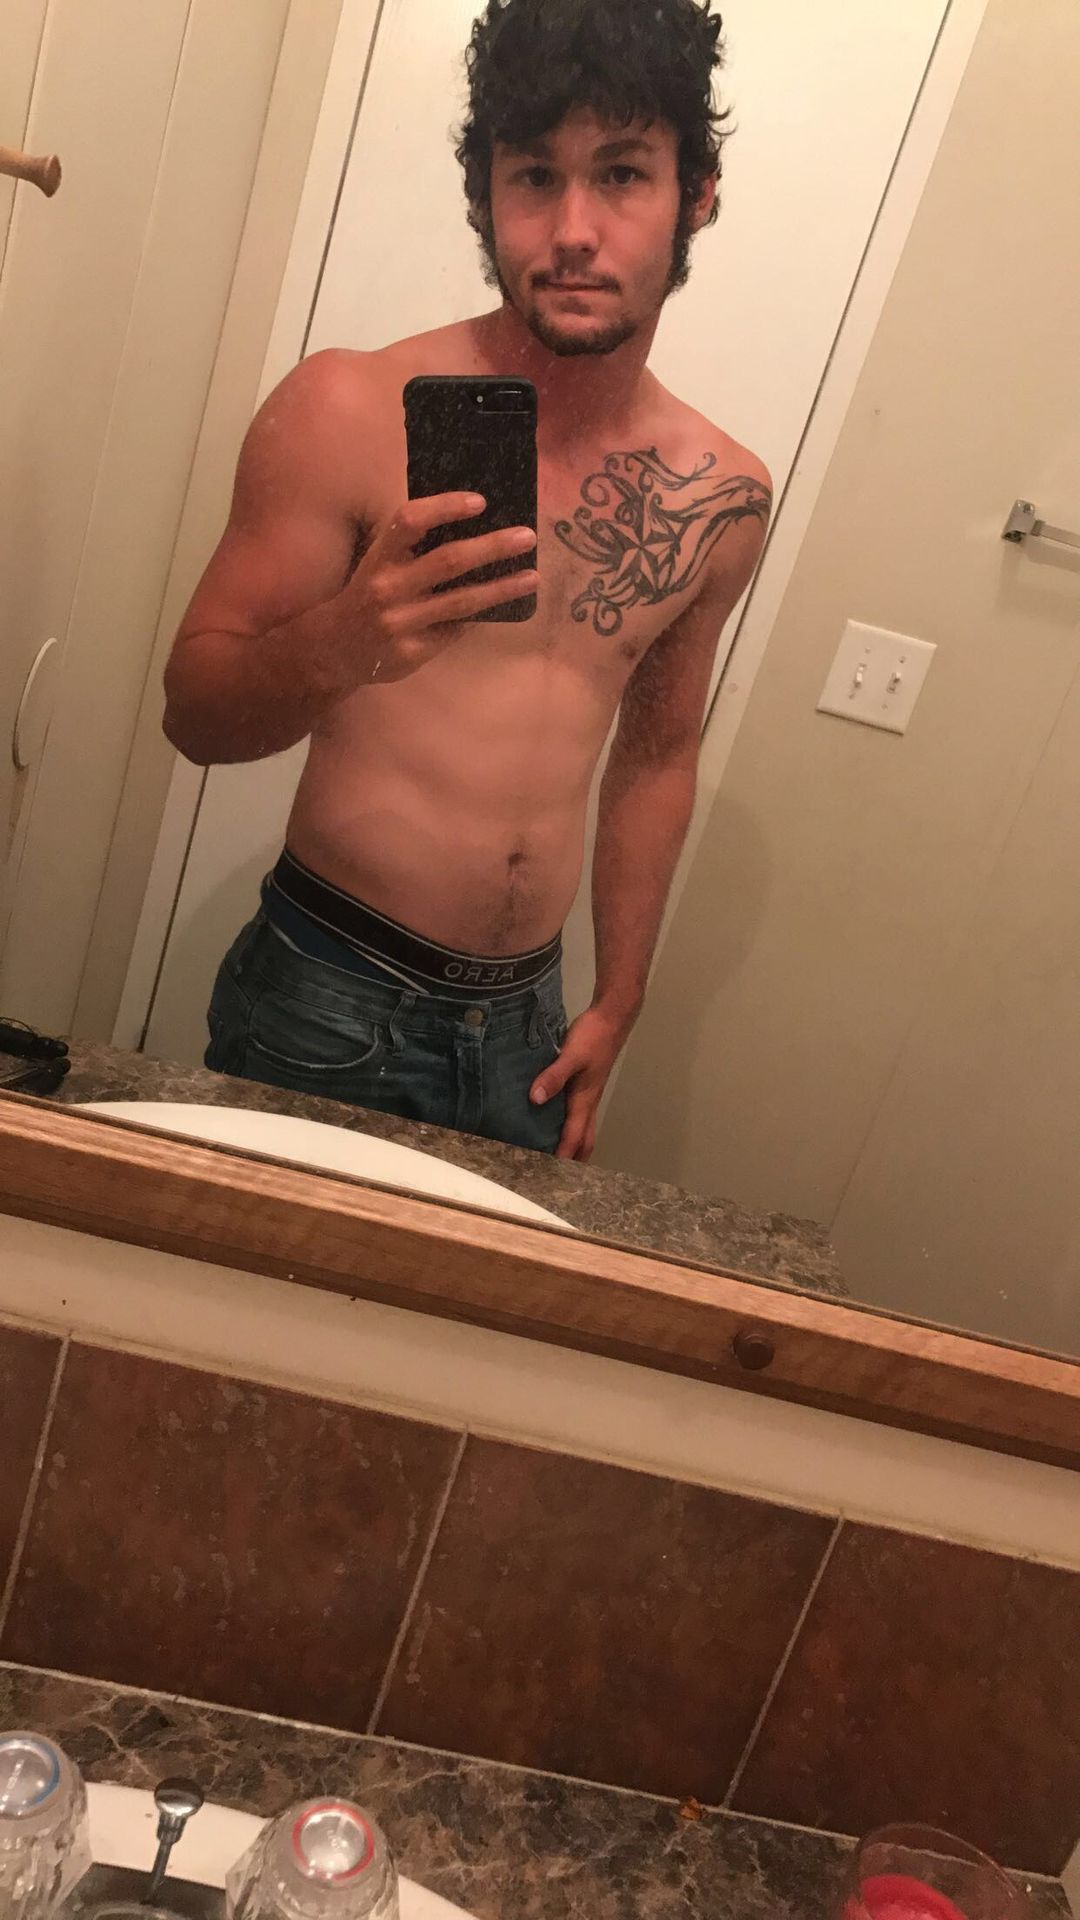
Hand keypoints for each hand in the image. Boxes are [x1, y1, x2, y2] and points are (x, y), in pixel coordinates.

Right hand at [345, 493, 537, 681]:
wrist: (332, 649)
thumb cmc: (366, 595)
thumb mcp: (378, 563)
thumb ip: (412, 549)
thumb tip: (472, 527)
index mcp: (379, 557)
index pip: (409, 521)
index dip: (444, 507)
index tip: (480, 502)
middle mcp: (388, 588)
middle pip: (448, 561)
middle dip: (492, 547)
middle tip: (527, 537)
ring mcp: (401, 622)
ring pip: (462, 602)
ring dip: (502, 588)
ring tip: (532, 577)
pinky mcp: (412, 652)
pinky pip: (454, 630)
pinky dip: (479, 617)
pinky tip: (501, 606)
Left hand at [529, 1005, 630, 1162]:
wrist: (611, 1019)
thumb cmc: (593, 1038)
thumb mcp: (571, 1056)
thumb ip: (553, 1076)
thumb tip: (536, 1099)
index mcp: (584, 1100)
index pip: (573, 1136)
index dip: (562, 1156)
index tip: (549, 1173)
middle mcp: (589, 1102)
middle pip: (585, 1140)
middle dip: (574, 1159)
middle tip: (557, 1175)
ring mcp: (590, 1094)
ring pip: (585, 1128)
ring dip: (575, 1145)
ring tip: (558, 1157)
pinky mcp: (587, 1084)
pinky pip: (580, 1114)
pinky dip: (572, 1127)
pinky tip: (556, 1121)